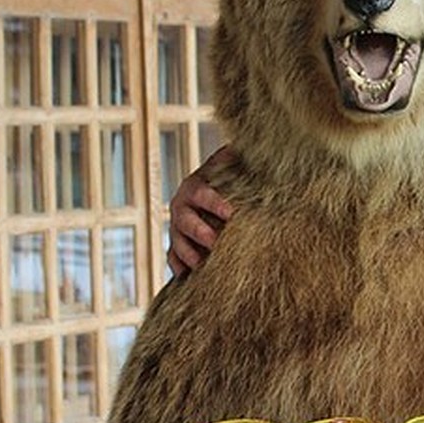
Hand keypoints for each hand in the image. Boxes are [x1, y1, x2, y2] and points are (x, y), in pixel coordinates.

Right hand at [167, 145, 236, 276]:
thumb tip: (250, 144)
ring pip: (176, 242)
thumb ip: (237, 158)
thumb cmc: (228, 179)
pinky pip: (173, 258)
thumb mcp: (232, 166)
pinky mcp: (177, 245)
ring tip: (201, 265)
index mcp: (195, 187)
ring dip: (188, 254)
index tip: (232, 213)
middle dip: (199, 232)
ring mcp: (177, 228)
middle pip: (185, 221)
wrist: (214, 191)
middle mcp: (181, 207)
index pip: (202, 194)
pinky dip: (178, 267)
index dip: (215, 203)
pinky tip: (186, 278)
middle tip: (215, 242)